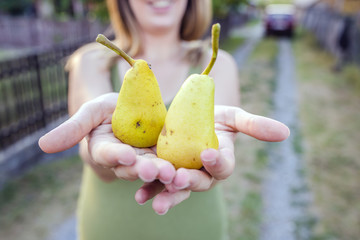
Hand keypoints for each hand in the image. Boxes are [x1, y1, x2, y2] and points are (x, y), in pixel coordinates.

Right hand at [38, 93, 175, 183]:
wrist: (134, 108)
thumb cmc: (109, 110)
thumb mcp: (92, 111)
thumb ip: (73, 127)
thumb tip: (41, 145)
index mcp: (104, 150)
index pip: (107, 154)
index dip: (115, 155)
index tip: (125, 154)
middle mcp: (124, 162)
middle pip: (133, 168)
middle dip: (144, 169)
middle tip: (156, 170)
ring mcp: (145, 161)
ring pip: (153, 171)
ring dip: (163, 175)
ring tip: (174, 175)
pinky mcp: (163, 159)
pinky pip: (171, 167)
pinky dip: (178, 173)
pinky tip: (187, 175)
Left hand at [134, 105, 289, 214]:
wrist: (188, 116)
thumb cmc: (213, 116)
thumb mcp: (232, 117)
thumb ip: (254, 125)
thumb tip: (286, 132)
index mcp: (221, 161)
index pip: (223, 166)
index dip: (218, 162)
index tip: (209, 154)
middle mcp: (203, 174)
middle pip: (199, 182)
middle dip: (189, 182)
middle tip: (178, 179)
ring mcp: (183, 176)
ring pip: (177, 189)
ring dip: (167, 195)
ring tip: (155, 202)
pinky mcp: (164, 174)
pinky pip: (157, 185)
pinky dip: (149, 191)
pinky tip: (140, 196)